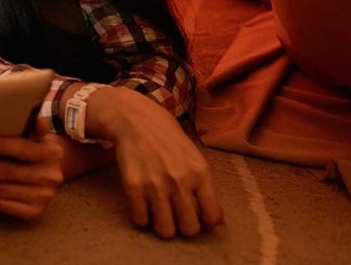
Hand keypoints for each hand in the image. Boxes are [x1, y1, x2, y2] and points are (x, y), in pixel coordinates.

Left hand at [0, 118, 63, 218]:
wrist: (56, 170)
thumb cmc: (36, 146)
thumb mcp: (37, 133)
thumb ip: (31, 124)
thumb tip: (33, 117)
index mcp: (50, 152)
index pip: (22, 148)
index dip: (1, 145)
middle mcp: (49, 176)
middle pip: (5, 172)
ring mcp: (42, 196)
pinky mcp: (34, 211)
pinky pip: (3, 205)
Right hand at [88, 87, 223, 237]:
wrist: (134, 119)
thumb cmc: (167, 138)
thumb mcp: (194, 157)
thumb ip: (205, 186)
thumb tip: (216, 222)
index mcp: (200, 173)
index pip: (211, 217)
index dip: (204, 224)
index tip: (196, 218)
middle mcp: (180, 181)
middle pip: (189, 229)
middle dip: (183, 227)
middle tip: (176, 217)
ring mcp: (155, 185)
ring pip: (165, 231)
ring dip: (163, 227)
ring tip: (159, 214)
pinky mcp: (133, 187)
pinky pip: (140, 220)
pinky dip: (142, 217)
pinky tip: (142, 205)